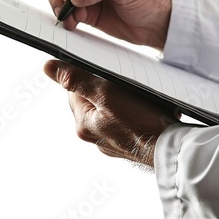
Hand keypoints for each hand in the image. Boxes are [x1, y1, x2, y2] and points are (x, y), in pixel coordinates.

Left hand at [44, 60, 180, 168]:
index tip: (104, 70)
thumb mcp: (107, 94)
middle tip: (124, 83)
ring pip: (109, 109)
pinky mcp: (128, 142)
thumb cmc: (141, 122)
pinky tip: (144, 109)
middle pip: (92, 99)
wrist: (170, 150)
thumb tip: (49, 68)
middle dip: (105, 87)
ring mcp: (111, 140)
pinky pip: (123, 120)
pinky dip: (131, 112)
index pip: (73, 90)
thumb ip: (78, 80)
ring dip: (120, 99)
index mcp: (84, 123)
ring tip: (137, 96)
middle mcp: (93, 135)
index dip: (87, 75)